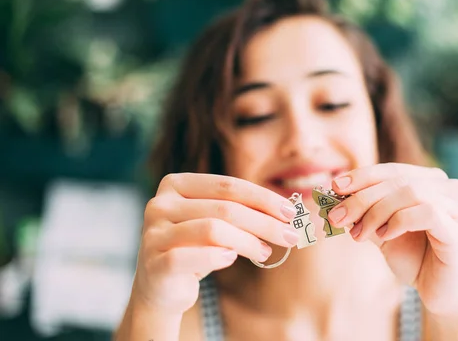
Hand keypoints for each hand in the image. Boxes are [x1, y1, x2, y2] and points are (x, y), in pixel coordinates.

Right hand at [132, 173, 298, 314]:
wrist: (161, 288)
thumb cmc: (196, 248)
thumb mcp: (216, 222)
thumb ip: (242, 210)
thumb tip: (288, 210)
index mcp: (176, 184)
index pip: (228, 186)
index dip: (263, 198)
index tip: (291, 212)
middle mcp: (160, 204)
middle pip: (225, 208)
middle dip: (264, 222)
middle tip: (291, 235)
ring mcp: (152, 234)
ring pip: (213, 230)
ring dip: (248, 242)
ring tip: (265, 252)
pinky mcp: (154, 264)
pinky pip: (192, 257)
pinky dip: (217, 257)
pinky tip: (232, 259)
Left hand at [327, 163, 457, 315]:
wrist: (439, 293)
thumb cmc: (414, 258)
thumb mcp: (381, 230)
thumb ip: (363, 212)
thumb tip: (331, 193)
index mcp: (430, 181)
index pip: (391, 170)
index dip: (362, 176)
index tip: (334, 187)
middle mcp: (447, 187)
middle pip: (397, 181)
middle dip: (362, 198)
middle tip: (337, 216)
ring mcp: (457, 207)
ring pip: (410, 193)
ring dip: (377, 213)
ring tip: (360, 234)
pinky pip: (427, 213)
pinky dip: (399, 221)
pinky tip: (385, 236)